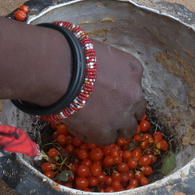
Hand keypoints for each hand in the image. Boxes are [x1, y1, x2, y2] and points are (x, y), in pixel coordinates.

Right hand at [0, 1, 143, 145]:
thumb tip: (93, 74)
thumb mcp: (98, 54)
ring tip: (94, 123)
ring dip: (113, 128)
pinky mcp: (106, 132)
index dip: (121, 94)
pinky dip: (92, 134)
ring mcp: (122, 115)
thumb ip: (105, 67)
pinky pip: (104, 140)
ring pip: (127, 129)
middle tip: (106, 113)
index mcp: (133, 69)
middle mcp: (134, 94)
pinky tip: (78, 125)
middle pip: (137, 111)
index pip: (134, 87)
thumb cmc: (70, 54)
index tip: (109, 95)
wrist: (57, 70)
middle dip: (124, 113)